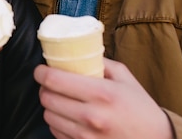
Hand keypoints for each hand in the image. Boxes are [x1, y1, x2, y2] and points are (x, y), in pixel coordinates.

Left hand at [34, 58, 172, 138]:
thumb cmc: (140, 108)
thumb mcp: (125, 78)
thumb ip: (99, 62)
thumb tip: (75, 51)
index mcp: (101, 93)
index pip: (53, 80)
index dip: (40, 72)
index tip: (41, 70)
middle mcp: (92, 116)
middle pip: (46, 98)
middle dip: (44, 88)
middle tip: (51, 84)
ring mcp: (86, 136)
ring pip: (48, 116)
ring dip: (50, 107)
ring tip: (61, 101)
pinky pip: (56, 133)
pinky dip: (58, 124)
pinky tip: (69, 118)